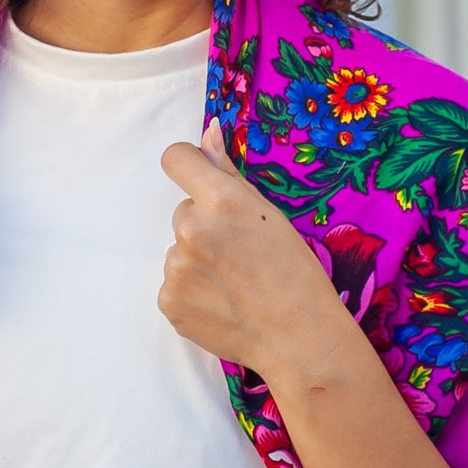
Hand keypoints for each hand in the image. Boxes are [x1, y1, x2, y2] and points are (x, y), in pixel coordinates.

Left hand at [159, 122, 351, 376]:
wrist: (298, 337)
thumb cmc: (295, 272)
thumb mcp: (270, 213)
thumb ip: (228, 172)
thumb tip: (208, 131)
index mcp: (222, 201)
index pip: (176, 159)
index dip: (189, 167)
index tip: (202, 181)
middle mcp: (192, 229)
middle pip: (183, 212)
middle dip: (205, 226)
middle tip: (240, 254)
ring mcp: (176, 268)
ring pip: (179, 250)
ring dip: (198, 260)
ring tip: (234, 283)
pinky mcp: (168, 301)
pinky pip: (174, 284)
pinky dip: (192, 292)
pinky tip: (222, 303)